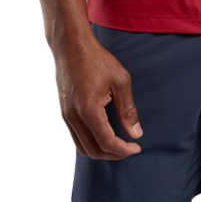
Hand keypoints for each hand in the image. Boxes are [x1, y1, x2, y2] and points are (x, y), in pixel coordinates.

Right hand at [55, 40, 143, 158]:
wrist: (71, 46)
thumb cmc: (97, 60)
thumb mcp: (120, 81)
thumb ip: (128, 109)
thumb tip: (136, 133)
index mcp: (89, 110)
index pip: (107, 143)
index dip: (123, 150)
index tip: (136, 147)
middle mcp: (74, 117)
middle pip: (93, 151)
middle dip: (113, 155)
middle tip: (130, 148)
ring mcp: (66, 116)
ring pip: (82, 148)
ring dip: (101, 151)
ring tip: (118, 145)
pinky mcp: (64, 113)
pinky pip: (76, 137)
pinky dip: (91, 143)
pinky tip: (104, 135)